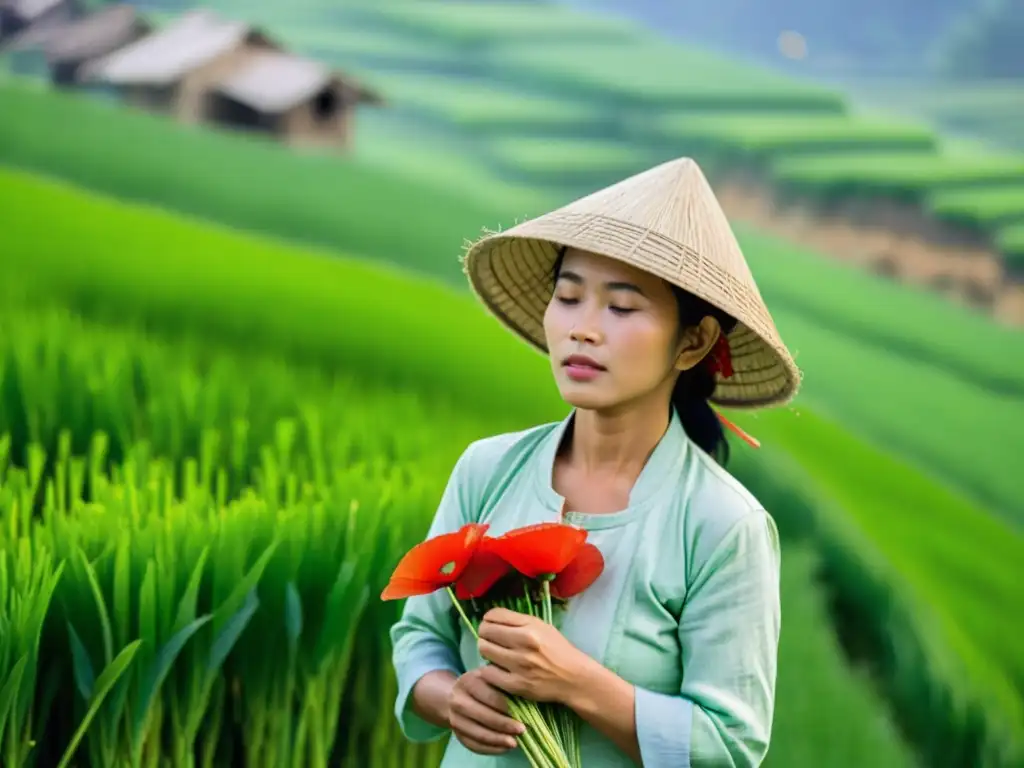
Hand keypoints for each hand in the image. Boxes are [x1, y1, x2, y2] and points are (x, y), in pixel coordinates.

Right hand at [448, 666, 526, 754]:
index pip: (490, 696)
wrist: (458, 694)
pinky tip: (504, 748)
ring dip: (498, 740)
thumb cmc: (484, 684)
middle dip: (504, 725)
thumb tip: (525, 700)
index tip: (523, 714)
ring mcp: (454, 718)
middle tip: (522, 730)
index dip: (507, 707)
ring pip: (478, 733)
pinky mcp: (456, 734)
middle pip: (483, 716)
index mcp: (469, 681)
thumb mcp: (492, 676)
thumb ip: (504, 684)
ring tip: (515, 742)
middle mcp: (457, 699)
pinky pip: (474, 745)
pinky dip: (491, 749)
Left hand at [476, 607, 592, 704]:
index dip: (488, 619)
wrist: (574, 678)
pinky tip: (498, 670)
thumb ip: (517, 621)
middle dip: (485, 635)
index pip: (493, 616)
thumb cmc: (557, 649)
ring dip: (487, 651)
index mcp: (531, 627)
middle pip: (485, 632)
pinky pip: (488, 673)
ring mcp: (519, 665)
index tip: (491, 625)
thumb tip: (489, 618)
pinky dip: (490, 670)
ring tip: (496, 655)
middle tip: (492, 641)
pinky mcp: (516, 685)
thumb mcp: (542, 626)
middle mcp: (524, 643)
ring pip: (484, 651)